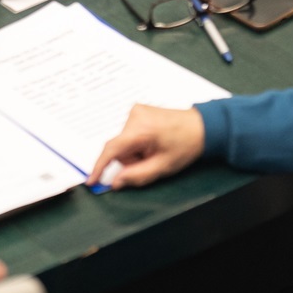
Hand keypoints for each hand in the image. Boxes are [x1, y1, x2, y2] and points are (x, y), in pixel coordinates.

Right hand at [88, 105, 204, 189]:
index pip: (111, 149)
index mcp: (140, 130)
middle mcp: (134, 116)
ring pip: (123, 142)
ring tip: (155, 149)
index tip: (91, 181)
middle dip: (130, 159)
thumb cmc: (185, 146)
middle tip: (151, 160)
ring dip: (134, 151)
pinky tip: (152, 141)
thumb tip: (115, 182)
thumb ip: (136, 176)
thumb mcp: (162, 167)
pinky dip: (136, 142)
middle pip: (119, 148)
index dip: (99, 167)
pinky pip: (128, 133)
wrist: (201, 126)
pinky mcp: (138, 110)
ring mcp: (136, 110)